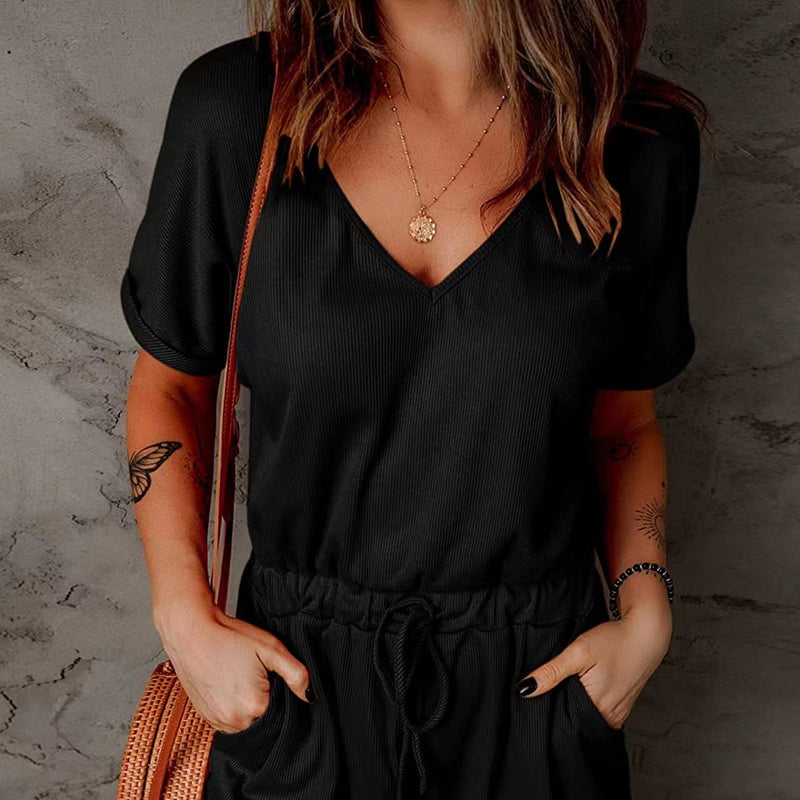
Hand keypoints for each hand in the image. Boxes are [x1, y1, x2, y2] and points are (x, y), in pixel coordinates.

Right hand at [155, 599, 315, 733]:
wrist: (191, 632)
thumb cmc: (228, 637)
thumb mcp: (270, 648)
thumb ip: (295, 673)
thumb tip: (310, 694)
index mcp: (254, 706)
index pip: (280, 709)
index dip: (276, 689)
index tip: (264, 672)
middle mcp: (234, 721)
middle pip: (262, 715)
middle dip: (262, 696)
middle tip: (249, 670)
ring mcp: (217, 721)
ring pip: (245, 719)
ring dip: (245, 702)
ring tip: (236, 675)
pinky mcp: (205, 718)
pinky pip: (228, 719)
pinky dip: (231, 704)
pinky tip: (227, 682)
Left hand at [516, 602, 672, 728]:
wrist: (646, 634)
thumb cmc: (614, 641)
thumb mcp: (579, 651)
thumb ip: (552, 671)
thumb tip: (524, 689)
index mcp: (599, 708)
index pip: (563, 721)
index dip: (547, 710)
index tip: (533, 699)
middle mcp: (610, 717)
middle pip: (574, 720)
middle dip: (558, 708)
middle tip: (546, 690)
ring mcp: (617, 714)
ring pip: (585, 716)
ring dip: (573, 705)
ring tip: (564, 687)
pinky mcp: (621, 707)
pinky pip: (597, 712)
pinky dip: (586, 702)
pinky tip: (580, 688)